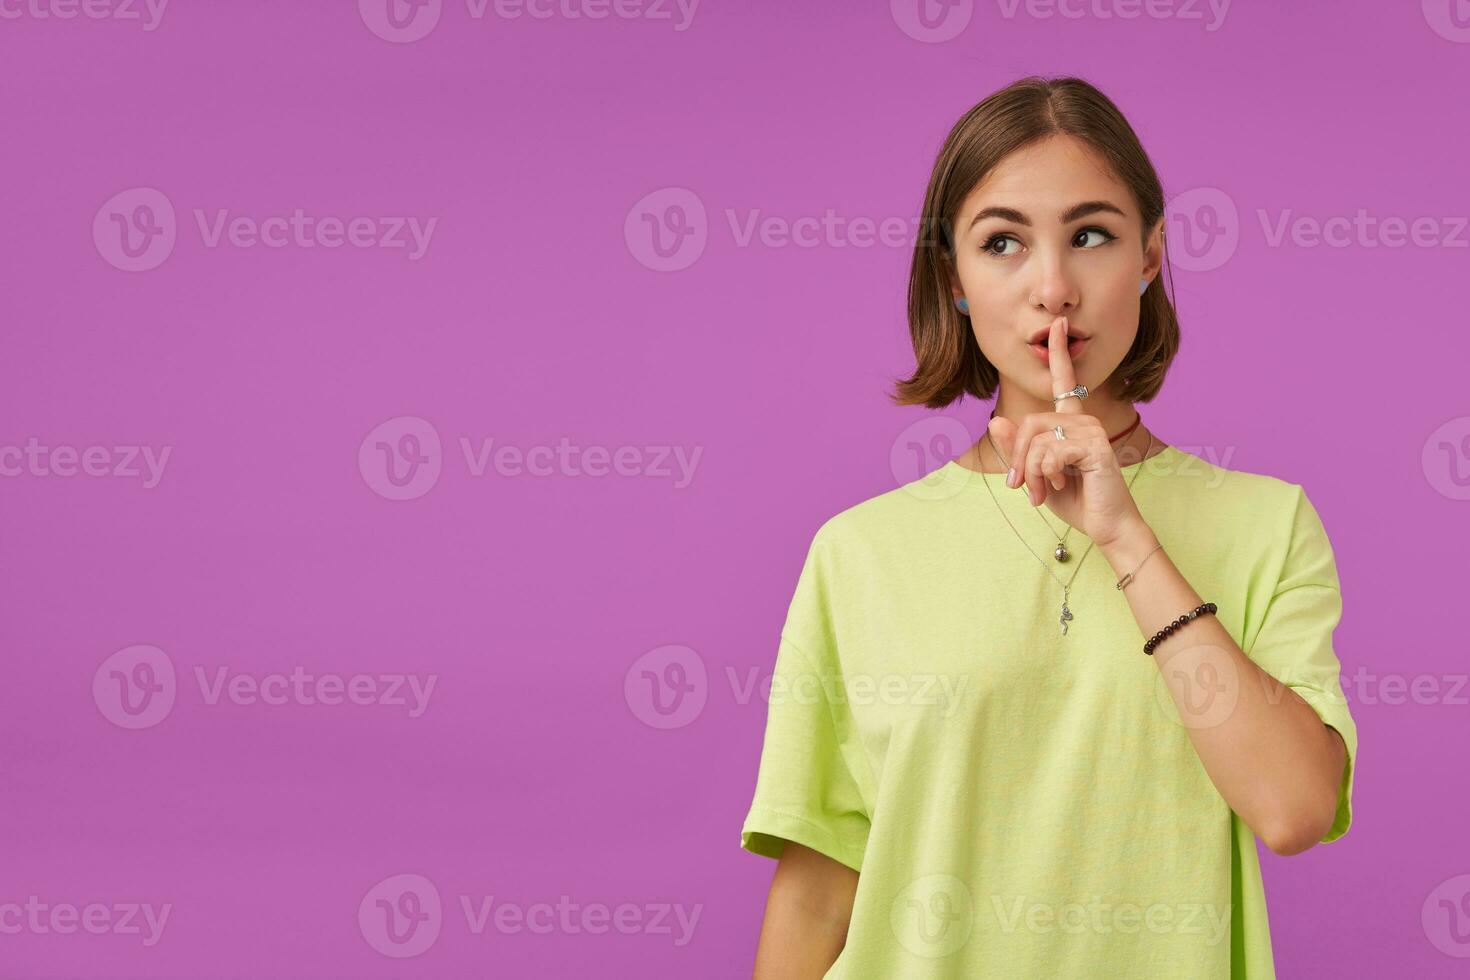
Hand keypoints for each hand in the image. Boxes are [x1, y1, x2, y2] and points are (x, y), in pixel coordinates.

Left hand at [987, 315, 1145, 546]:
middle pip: (1029, 423)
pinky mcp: (1095, 445)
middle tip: (1021, 487)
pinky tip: (1062, 485)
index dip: (1059, 352)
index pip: (1063, 382)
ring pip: (1037, 441)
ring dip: (1031, 473)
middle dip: (1017, 459)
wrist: (1106, 527)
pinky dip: (1046, 474)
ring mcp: (1092, 430)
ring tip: (1043, 492)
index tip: (1058, 324)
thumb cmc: (1075, 500)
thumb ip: (1017, 450)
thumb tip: (996, 421)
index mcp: (1071, 422)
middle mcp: (1084, 420)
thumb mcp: (1036, 474)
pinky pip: (1051, 452)